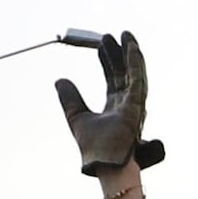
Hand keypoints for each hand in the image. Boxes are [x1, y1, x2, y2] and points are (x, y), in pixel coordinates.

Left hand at [54, 32, 159, 198]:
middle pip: (124, 73)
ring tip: (125, 34)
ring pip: (135, 73)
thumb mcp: (76, 116)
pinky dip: (136, 62)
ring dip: (131, 53)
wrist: (103, 164)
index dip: (107, 61)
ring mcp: (135, 105)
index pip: (114, 78)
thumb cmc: (94, 147)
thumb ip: (70, 98)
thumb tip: (59, 80)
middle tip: (110, 36)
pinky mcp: (137, 106)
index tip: (101, 46)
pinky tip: (131, 47)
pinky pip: (138, 79)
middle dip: (117, 54)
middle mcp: (128, 104)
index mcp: (117, 107)